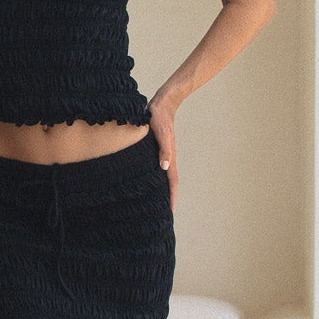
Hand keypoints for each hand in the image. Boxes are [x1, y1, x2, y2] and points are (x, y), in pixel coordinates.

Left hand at [148, 97, 177, 211]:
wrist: (161, 104)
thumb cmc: (160, 117)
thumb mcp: (161, 133)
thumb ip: (164, 149)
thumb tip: (164, 167)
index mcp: (169, 158)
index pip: (172, 182)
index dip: (172, 197)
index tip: (170, 212)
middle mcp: (166, 159)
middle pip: (168, 183)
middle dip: (167, 199)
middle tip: (162, 215)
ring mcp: (161, 155)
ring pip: (162, 177)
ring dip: (160, 190)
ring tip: (154, 203)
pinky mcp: (154, 150)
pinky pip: (155, 169)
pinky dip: (153, 179)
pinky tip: (146, 182)